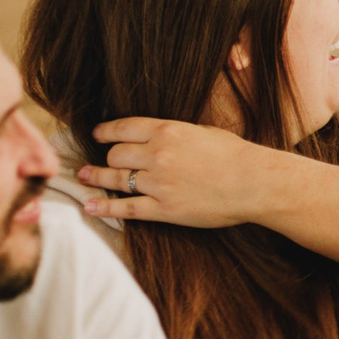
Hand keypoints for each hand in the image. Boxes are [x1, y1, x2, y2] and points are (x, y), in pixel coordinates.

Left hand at [78, 118, 289, 228]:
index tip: (98, 135)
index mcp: (168, 131)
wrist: (255, 182)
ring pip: (115, 179)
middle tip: (99, 161)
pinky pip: (126, 208)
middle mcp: (158, 155)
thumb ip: (176, 133)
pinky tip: (90, 205)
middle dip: (107, 157)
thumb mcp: (204, 131)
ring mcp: (159, 183)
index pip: (123, 128)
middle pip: (116, 154)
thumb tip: (156, 136)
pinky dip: (104, 207)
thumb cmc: (236, 155)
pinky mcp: (164, 209)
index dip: (105, 132)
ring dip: (95, 177)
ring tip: (84, 176)